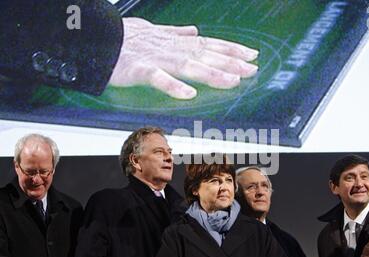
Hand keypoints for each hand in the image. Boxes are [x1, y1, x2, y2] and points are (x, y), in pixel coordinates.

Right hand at [109, 17, 258, 98]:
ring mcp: (156, 58)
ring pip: (188, 65)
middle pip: (205, 54)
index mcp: (175, 41)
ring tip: (232, 81)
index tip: (251, 55)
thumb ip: (176, 33)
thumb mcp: (155, 30)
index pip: (209, 44)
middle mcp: (171, 48)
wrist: (97, 38)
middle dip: (230, 62)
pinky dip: (173, 85)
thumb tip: (194, 31)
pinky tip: (189, 94)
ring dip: (211, 73)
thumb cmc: (126, 36)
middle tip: (252, 69)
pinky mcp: (139, 69)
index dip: (231, 49)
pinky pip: (157, 78)